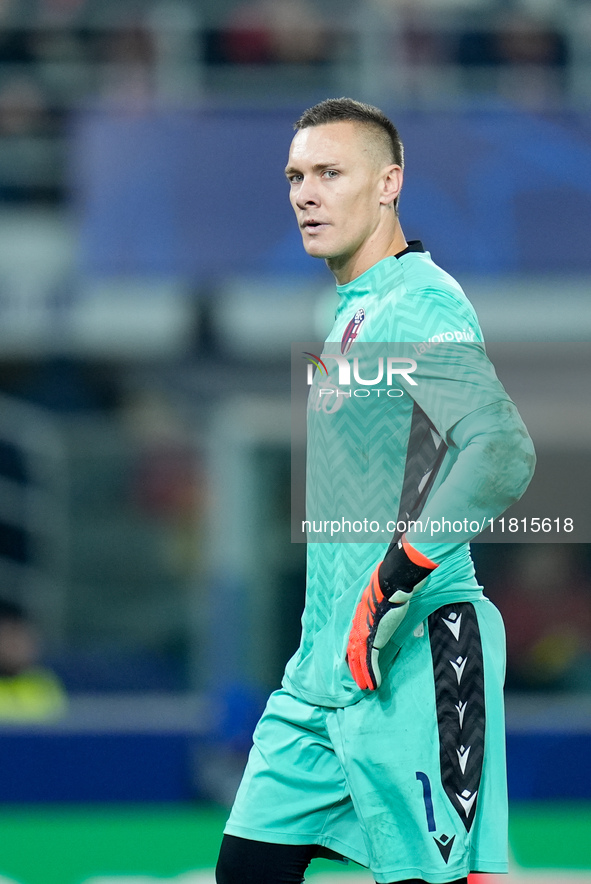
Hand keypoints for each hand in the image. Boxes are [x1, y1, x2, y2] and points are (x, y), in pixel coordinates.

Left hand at [346, 540, 436, 689]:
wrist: (392, 583)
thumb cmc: (392, 588)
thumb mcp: (388, 602)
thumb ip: (390, 612)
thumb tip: (400, 618)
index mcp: (361, 616)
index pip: (354, 638)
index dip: (354, 652)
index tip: (353, 662)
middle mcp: (358, 625)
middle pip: (352, 651)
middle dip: (354, 667)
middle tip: (356, 681)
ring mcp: (363, 632)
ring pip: (359, 659)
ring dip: (362, 675)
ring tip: (364, 687)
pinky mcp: (372, 637)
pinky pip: (369, 660)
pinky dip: (371, 674)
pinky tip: (372, 684)